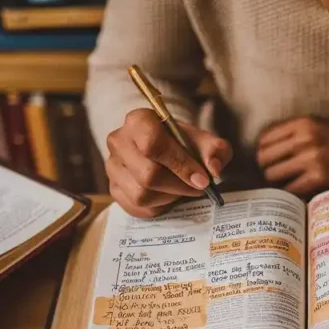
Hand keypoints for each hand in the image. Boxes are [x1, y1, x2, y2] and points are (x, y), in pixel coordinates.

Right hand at [106, 108, 232, 217]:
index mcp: (138, 120)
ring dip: (169, 197)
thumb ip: (215, 150)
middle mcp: (119, 141)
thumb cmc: (184, 143)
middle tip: (198, 187)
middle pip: (148, 174)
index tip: (203, 179)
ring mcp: (112, 166)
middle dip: (179, 186)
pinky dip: (159, 206)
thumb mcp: (204, 141)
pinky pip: (137, 208)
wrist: (165, 150)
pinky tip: (168, 195)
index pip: (153, 144)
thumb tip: (214, 169)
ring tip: (181, 189)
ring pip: (142, 195)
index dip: (180, 165)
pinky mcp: (114, 188)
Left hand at [256, 117, 328, 196]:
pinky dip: (292, 193)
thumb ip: (296, 133)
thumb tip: (266, 147)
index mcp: (304, 123)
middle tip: (276, 175)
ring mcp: (311, 158)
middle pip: (264, 157)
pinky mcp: (319, 177)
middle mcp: (305, 138)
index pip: (265, 138)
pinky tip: (300, 191)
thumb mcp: (322, 127)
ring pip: (273, 175)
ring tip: (287, 183)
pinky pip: (290, 189)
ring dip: (278, 182)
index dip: (263, 151)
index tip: (270, 160)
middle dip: (267, 168)